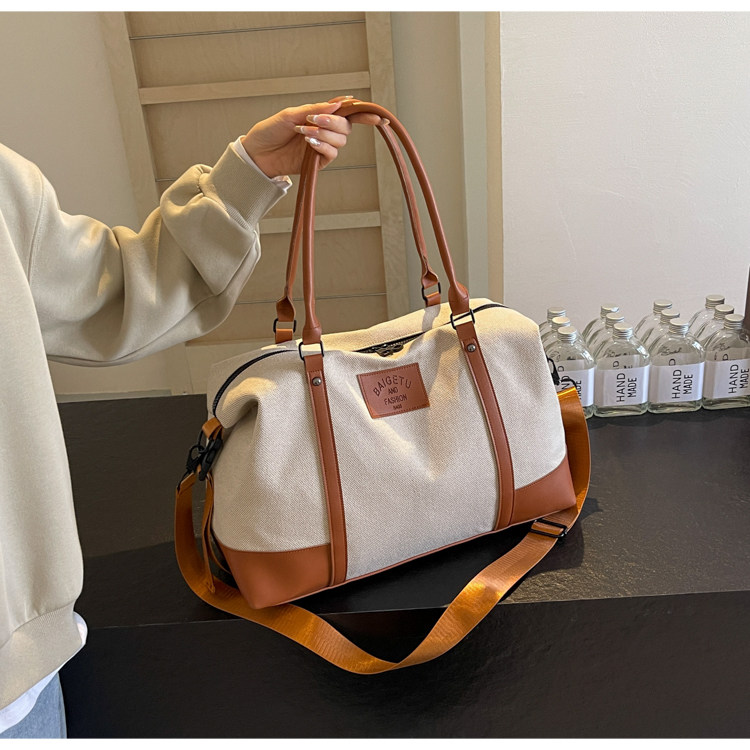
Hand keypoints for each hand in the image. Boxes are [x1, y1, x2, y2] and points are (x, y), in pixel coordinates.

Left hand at [240, 98, 384, 177]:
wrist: (257, 152)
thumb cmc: (271, 130)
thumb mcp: (291, 114)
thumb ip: (316, 109)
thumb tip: (338, 103)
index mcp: (321, 116)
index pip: (347, 114)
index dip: (363, 114)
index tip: (376, 115)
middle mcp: (325, 131)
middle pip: (346, 127)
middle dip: (333, 122)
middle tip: (314, 119)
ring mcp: (322, 147)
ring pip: (340, 141)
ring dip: (324, 134)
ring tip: (304, 131)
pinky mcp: (318, 162)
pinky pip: (331, 154)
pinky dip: (322, 146)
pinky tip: (309, 142)